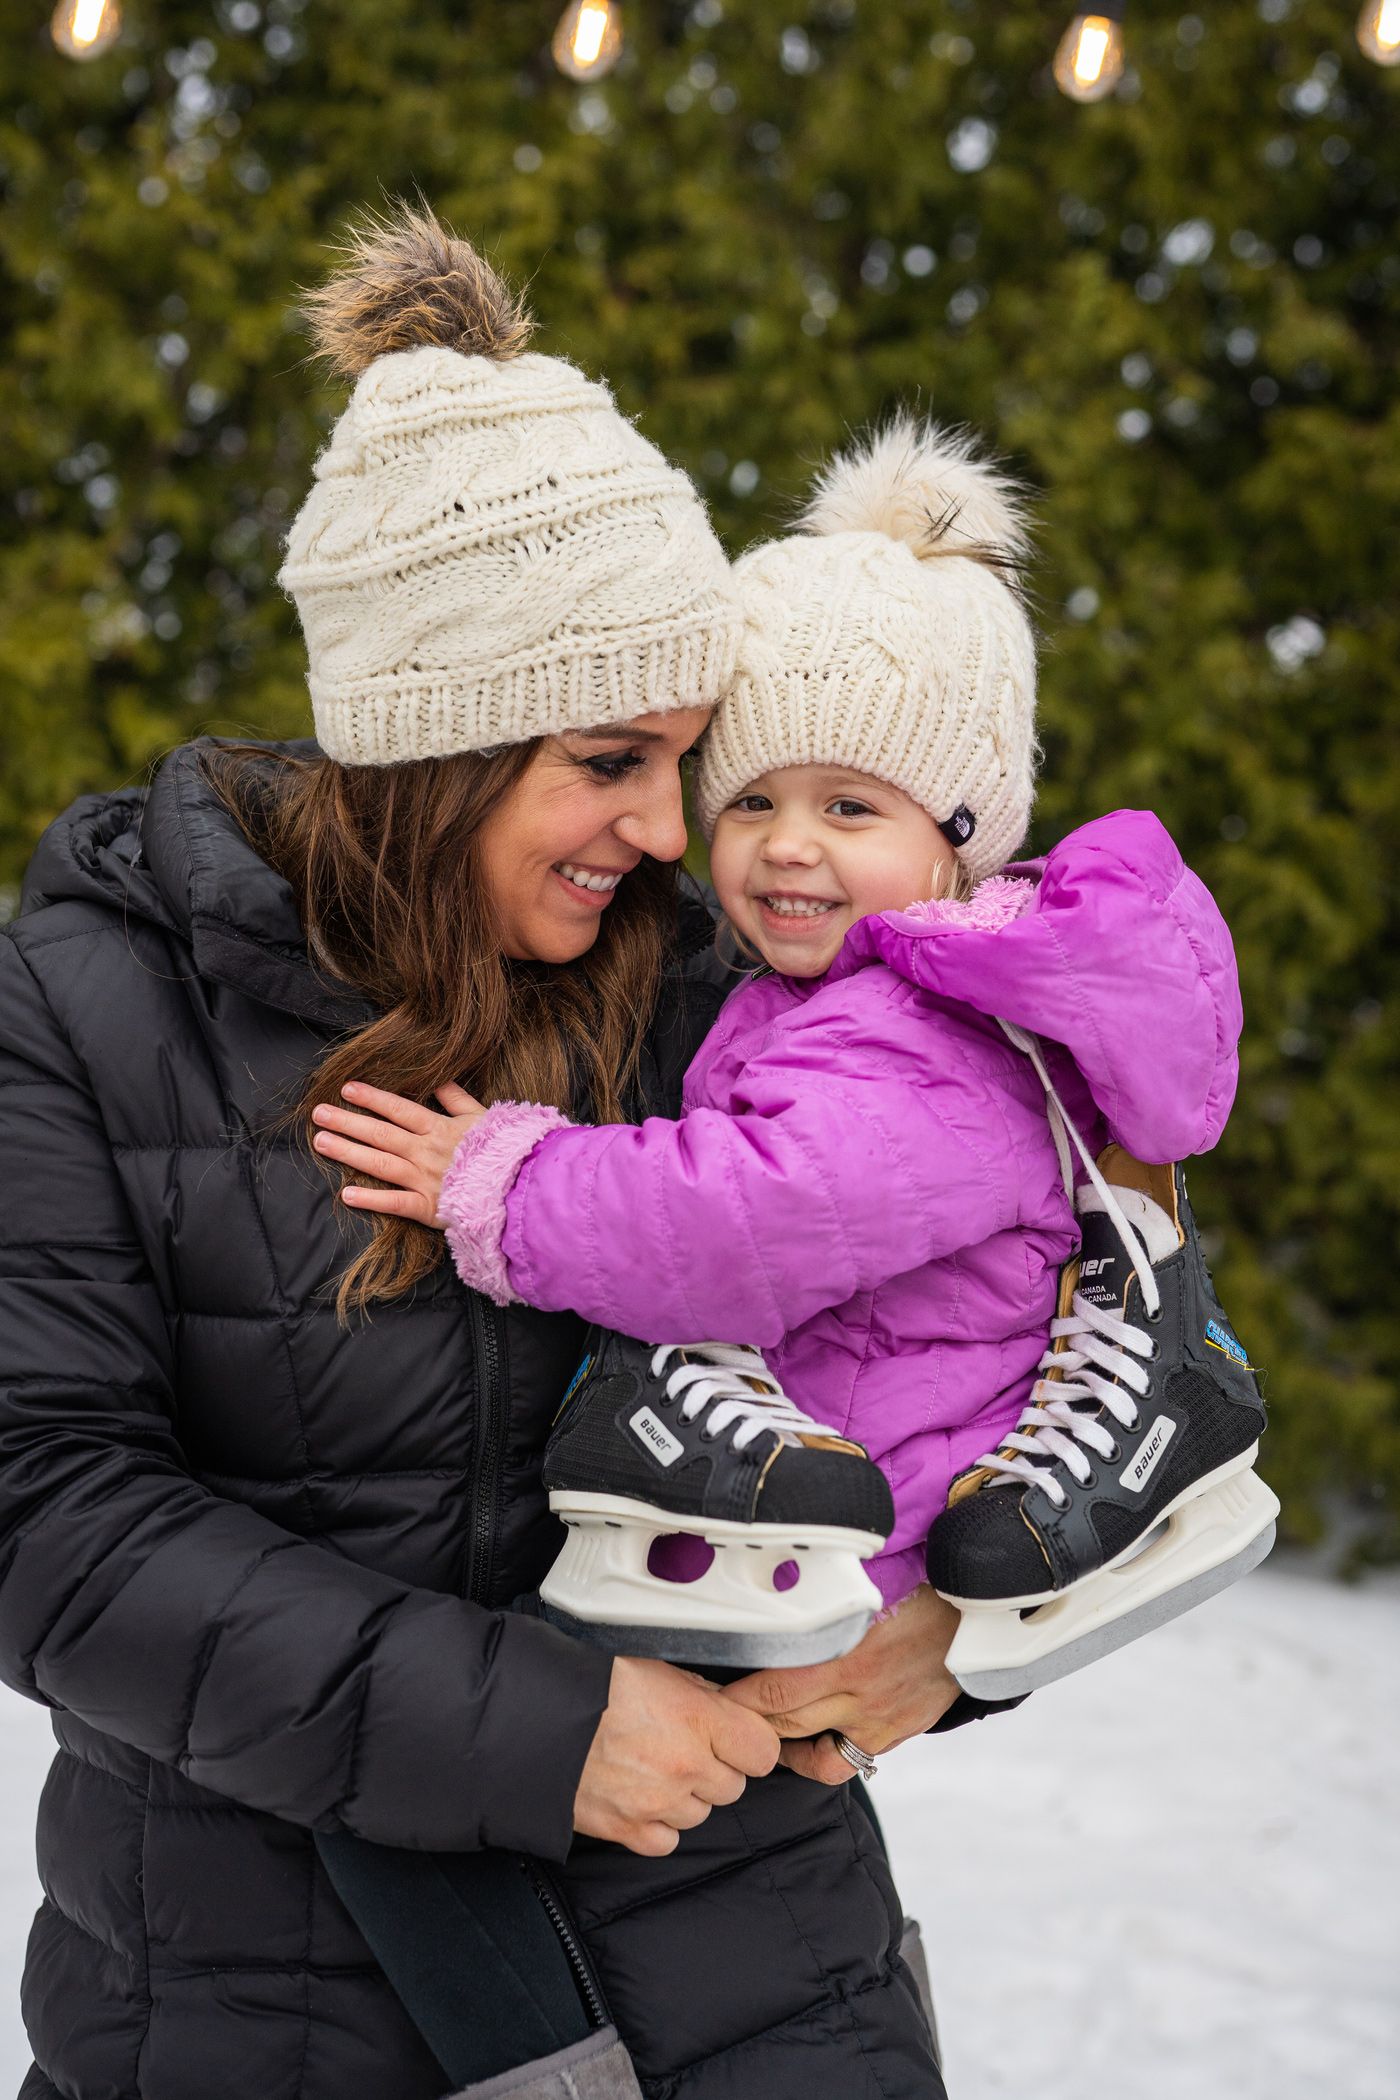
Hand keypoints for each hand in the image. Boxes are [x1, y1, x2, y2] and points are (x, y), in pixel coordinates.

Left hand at [310, 1079, 486, 1226]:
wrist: (521, 1188)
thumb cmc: (503, 1151)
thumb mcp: (482, 1117)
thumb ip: (456, 1098)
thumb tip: (437, 1078)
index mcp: (440, 1128)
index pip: (399, 1109)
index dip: (372, 1098)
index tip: (346, 1089)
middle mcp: (427, 1151)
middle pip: (381, 1134)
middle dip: (347, 1122)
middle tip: (318, 1113)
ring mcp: (425, 1180)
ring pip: (380, 1164)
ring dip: (348, 1152)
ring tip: (321, 1143)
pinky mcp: (428, 1208)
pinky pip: (395, 1203)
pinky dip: (371, 1199)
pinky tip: (346, 1194)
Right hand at [574, 1656, 780, 1856]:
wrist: (534, 1716)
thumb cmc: (594, 1683)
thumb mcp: (657, 1668)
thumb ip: (699, 1694)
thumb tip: (725, 1709)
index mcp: (697, 1718)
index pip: (763, 1750)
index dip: (751, 1743)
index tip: (736, 1737)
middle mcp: (685, 1766)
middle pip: (733, 1786)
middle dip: (715, 1768)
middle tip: (684, 1747)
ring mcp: (657, 1802)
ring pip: (700, 1814)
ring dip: (685, 1795)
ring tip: (653, 1767)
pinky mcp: (626, 1830)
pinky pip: (666, 1841)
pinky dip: (658, 1824)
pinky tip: (641, 1797)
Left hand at [720, 1584, 961, 1785]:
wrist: (980, 1612)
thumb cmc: (920, 1582)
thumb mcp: (869, 1580)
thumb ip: (823, 1590)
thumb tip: (776, 1570)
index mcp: (848, 1652)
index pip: (772, 1689)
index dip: (734, 1697)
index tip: (708, 1689)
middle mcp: (861, 1694)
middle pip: (783, 1723)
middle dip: (745, 1723)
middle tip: (718, 1714)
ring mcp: (881, 1720)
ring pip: (814, 1756)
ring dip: (781, 1746)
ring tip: (762, 1731)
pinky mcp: (898, 1732)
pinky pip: (849, 1760)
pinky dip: (823, 1755)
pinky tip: (810, 1738)